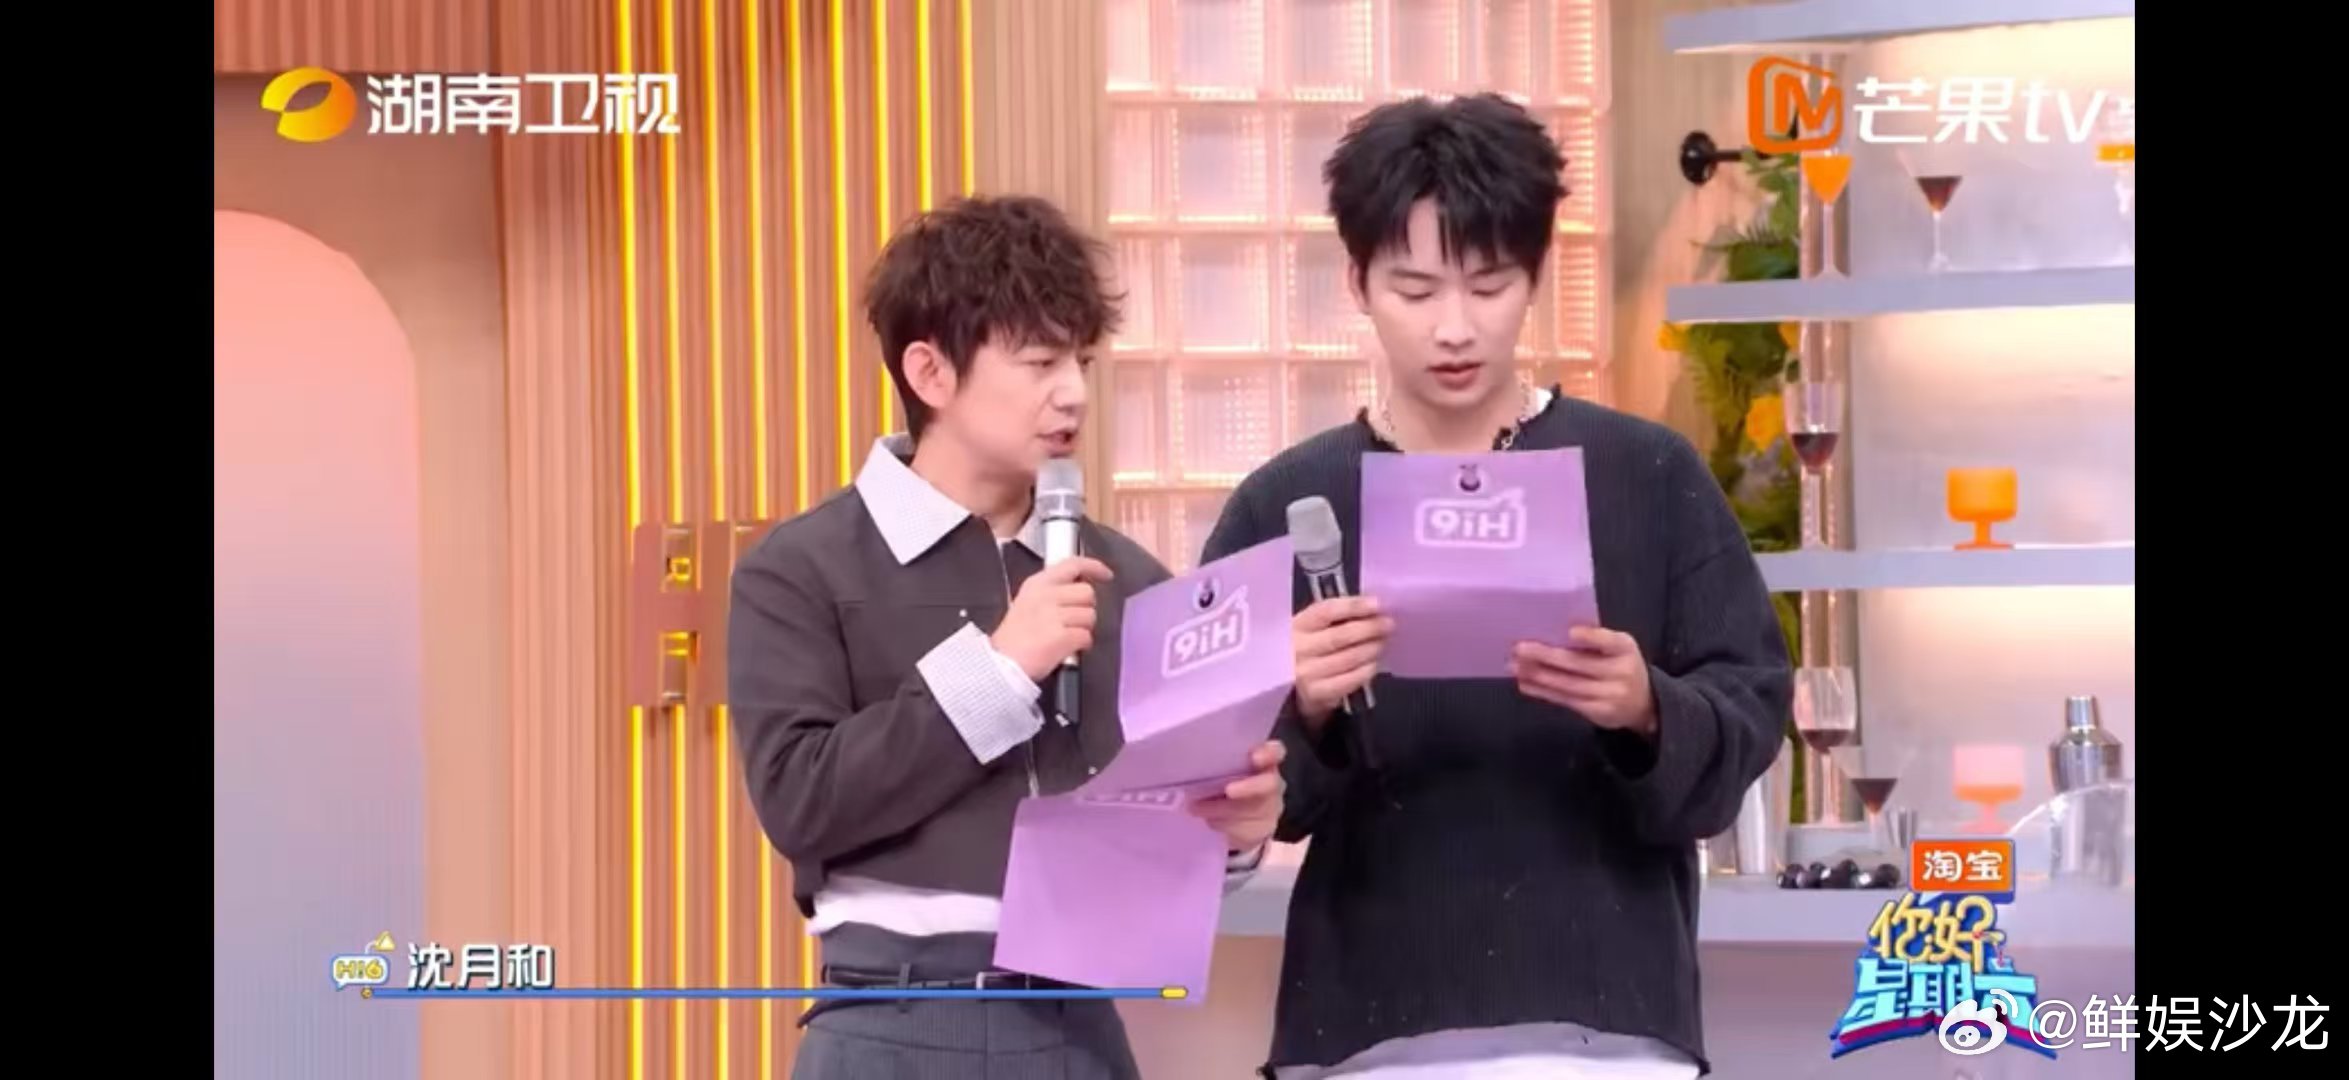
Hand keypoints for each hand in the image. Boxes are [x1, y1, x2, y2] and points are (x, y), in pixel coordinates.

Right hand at [991, 556, 1113, 680]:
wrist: (1001, 664)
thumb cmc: (1014, 638)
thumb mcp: (1026, 603)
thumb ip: (1051, 592)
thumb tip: (1079, 590)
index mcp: (1037, 584)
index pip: (1072, 565)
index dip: (1094, 567)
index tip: (1106, 574)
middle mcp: (1046, 595)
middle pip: (1087, 593)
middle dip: (1086, 608)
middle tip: (1073, 621)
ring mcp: (1054, 615)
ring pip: (1090, 616)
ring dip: (1084, 628)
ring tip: (1067, 637)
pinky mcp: (1061, 636)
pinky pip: (1086, 636)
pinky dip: (1082, 645)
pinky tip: (1068, 649)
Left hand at [1189, 741, 1285, 853]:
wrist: (1231, 816)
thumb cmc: (1220, 782)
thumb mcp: (1219, 769)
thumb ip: (1216, 764)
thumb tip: (1189, 763)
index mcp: (1262, 761)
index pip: (1275, 752)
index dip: (1268, 753)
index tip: (1254, 757)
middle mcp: (1271, 782)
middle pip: (1270, 784)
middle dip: (1248, 787)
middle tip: (1228, 791)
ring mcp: (1271, 807)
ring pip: (1253, 810)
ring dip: (1223, 809)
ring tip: (1197, 807)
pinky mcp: (1264, 828)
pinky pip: (1245, 829)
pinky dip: (1225, 825)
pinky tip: (1210, 821)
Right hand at [1292, 596, 1392, 731]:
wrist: (1284, 687)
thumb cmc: (1304, 649)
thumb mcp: (1308, 629)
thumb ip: (1334, 618)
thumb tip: (1371, 608)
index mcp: (1295, 625)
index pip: (1326, 611)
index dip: (1353, 606)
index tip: (1376, 604)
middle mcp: (1297, 649)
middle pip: (1340, 636)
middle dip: (1369, 628)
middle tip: (1388, 624)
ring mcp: (1306, 673)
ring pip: (1348, 658)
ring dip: (1371, 649)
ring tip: (1382, 642)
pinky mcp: (1316, 694)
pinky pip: (1349, 680)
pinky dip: (1366, 670)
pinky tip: (1373, 663)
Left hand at [1511, 627, 1657, 736]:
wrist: (1644, 704)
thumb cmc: (1621, 665)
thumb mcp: (1618, 648)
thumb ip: (1595, 639)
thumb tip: (1553, 630)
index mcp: (1625, 648)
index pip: (1610, 641)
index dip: (1590, 636)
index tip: (1570, 632)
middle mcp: (1621, 672)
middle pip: (1578, 664)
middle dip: (1546, 656)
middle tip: (1520, 648)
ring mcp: (1610, 695)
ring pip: (1567, 684)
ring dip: (1538, 675)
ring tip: (1515, 666)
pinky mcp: (1598, 713)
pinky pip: (1566, 700)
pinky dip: (1543, 691)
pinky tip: (1526, 683)